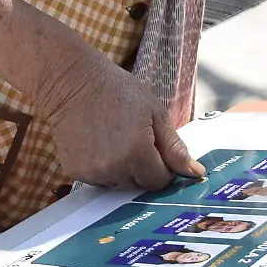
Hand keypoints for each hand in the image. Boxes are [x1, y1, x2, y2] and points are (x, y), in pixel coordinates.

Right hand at [32, 46, 204, 190]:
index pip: (160, 181)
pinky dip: (101, 167)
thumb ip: (175, 147)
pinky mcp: (75, 171)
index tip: (153, 145)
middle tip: (131, 136)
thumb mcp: (155, 112)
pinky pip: (98, 179)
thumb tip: (195, 173)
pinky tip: (97, 143)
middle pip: (139, 184)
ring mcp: (92, 172)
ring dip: (121, 169)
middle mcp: (114, 168)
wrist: (71, 81)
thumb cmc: (116, 90)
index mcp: (137, 153)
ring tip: (112, 137)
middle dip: (141, 167)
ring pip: (118, 183)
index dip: (161, 164)